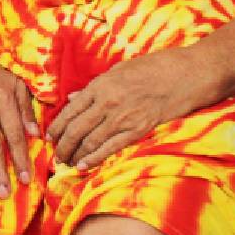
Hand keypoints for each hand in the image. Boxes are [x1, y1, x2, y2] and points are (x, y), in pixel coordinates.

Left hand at [46, 48, 207, 170]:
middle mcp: (107, 102)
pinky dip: (94, 159)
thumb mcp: (118, 71)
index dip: (57, 126)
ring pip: (89, 141)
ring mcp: (122, 117)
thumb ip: (94, 87)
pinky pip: (110, 148)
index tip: (50, 136)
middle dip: (62, 145)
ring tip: (67, 163)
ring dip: (75, 154)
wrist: (185, 74)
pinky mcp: (138, 130)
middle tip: (56, 155)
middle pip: (76, 129)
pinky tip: (83, 166)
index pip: (70, 110)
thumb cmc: (152, 68)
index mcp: (100, 85)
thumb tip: (73, 98)